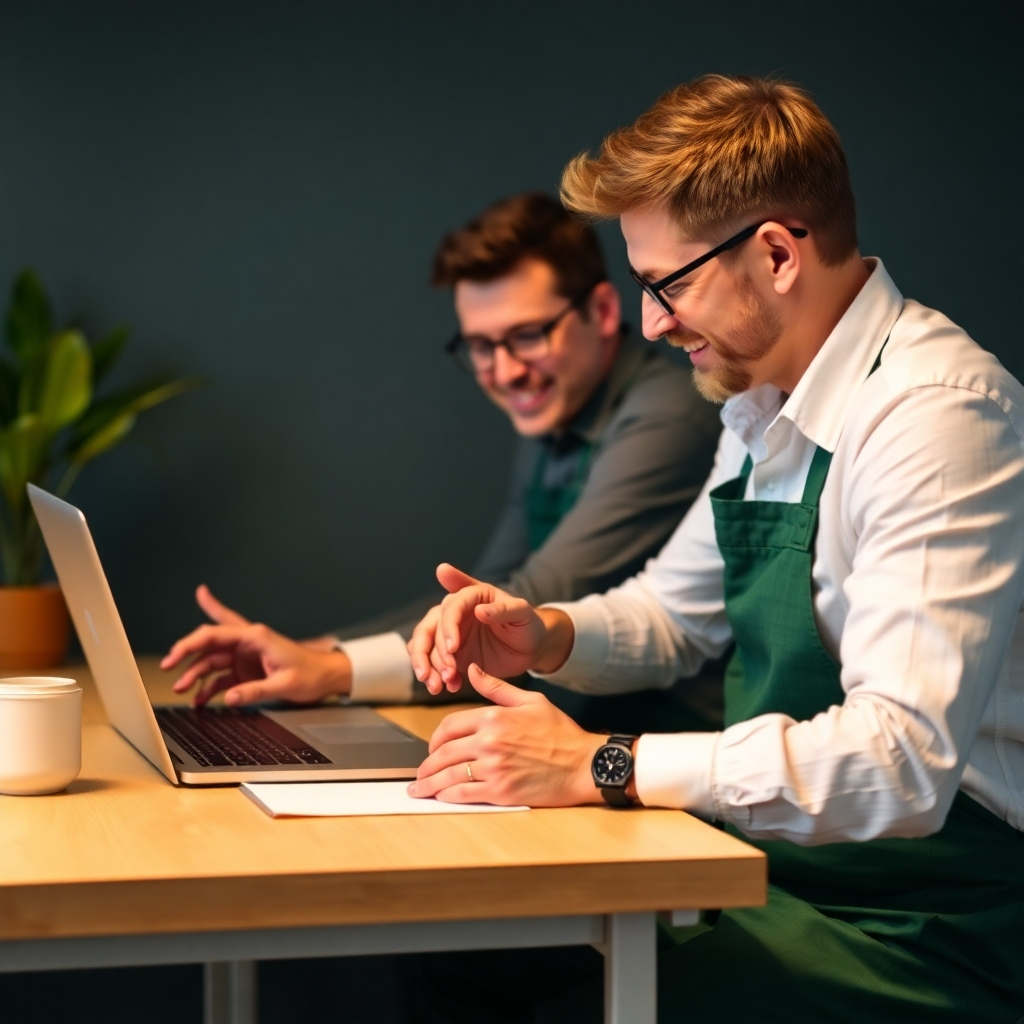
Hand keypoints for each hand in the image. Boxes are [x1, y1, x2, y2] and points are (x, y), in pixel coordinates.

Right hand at [161, 585, 352, 705]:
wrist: (326, 676)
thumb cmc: (311, 674)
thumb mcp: (284, 684)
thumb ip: (255, 690)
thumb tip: (229, 698)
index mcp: (256, 637)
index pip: (215, 634)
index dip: (190, 644)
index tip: (173, 656)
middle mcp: (247, 642)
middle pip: (209, 642)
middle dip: (186, 654)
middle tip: (167, 667)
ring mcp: (245, 656)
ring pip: (212, 661)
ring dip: (195, 674)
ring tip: (181, 690)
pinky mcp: (246, 669)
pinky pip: (222, 676)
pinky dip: (209, 687)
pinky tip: (199, 699)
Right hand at [407, 564, 573, 694]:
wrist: (530, 647)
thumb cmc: (528, 624)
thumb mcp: (522, 614)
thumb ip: (502, 609)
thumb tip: (478, 610)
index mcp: (471, 596)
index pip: (450, 607)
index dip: (448, 627)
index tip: (453, 648)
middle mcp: (454, 613)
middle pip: (428, 627)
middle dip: (426, 652)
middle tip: (437, 673)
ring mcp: (450, 635)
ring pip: (425, 647)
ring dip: (426, 667)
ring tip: (438, 686)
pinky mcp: (451, 655)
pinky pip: (433, 664)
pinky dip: (436, 676)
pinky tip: (451, 687)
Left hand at [407, 663, 605, 806]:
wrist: (583, 764)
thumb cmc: (561, 732)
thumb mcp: (530, 700)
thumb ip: (496, 688)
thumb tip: (473, 670)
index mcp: (494, 717)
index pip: (449, 726)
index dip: (435, 738)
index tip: (432, 747)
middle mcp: (489, 741)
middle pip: (443, 753)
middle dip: (427, 764)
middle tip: (420, 772)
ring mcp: (493, 768)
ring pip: (449, 775)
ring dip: (429, 784)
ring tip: (419, 788)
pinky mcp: (500, 792)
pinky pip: (463, 794)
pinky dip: (447, 796)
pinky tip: (440, 798)